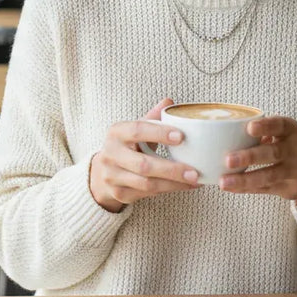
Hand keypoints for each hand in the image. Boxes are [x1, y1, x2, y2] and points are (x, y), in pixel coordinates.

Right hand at [89, 98, 201, 212]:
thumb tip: (169, 101)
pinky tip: (184, 186)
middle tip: (194, 171)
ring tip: (195, 180)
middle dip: (171, 169)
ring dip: (173, 183)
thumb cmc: (126, 146)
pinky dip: (168, 190)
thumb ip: (152, 117)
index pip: (137, 131)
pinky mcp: (119, 193)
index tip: (181, 136)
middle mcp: (111, 154)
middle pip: (144, 165)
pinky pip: (147, 194)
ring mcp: (112, 176)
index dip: (159, 133)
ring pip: (147, 184)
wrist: (102, 172)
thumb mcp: (135, 129)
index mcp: (116, 132)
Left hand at [219, 116, 296, 213]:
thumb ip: (263, 133)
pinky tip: (230, 187)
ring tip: (223, 181)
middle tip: (228, 159)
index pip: (280, 125)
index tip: (249, 127)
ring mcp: (296, 172)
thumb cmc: (293, 148)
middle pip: (273, 153)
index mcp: (293, 131)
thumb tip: (229, 134)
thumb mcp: (286, 135)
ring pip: (268, 176)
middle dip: (250, 157)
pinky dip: (245, 188)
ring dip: (244, 179)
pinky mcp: (291, 189)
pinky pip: (265, 189)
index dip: (266, 126)